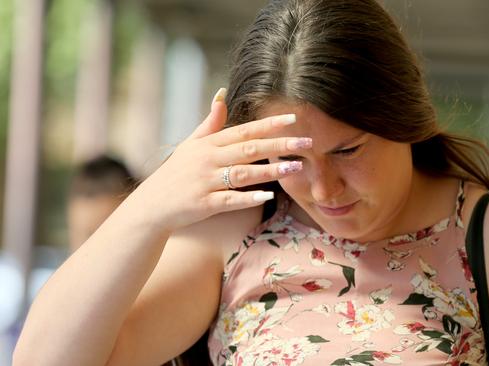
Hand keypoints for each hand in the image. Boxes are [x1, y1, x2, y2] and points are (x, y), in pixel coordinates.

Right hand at [131, 88, 308, 231]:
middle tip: (306, 142)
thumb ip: (210, 122)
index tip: (294, 118)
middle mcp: (208, 159)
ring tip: (295, 167)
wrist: (152, 205)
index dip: (269, 124)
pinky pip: (229, 199)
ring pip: (243, 173)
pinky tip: (268, 196)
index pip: (244, 130)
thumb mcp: (190, 145)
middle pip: (248, 148)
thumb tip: (222, 93)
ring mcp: (205, 181)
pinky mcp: (203, 204)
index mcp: (208, 144)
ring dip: (270, 170)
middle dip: (279, 144)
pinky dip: (248, 197)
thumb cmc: (175, 174)